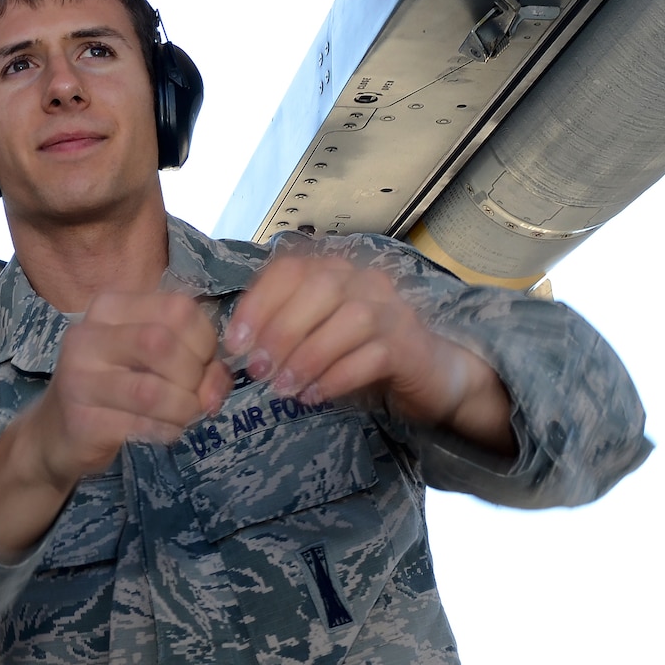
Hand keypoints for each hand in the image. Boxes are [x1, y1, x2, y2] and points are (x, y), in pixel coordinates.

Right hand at [0, 291, 230, 561]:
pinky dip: (167, 430)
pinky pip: (140, 425)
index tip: (206, 364)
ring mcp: (78, 378)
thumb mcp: (149, 359)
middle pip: (162, 343)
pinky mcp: (81, 420)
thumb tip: (219, 379)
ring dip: (184, 408)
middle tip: (199, 396)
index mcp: (110, 308)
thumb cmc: (114, 388)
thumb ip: (191, 356)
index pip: (177, 308)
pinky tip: (166, 431)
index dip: (207, 339)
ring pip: (152, 390)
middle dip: (195, 375)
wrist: (57, 434)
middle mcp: (87, 335)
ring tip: (186, 416)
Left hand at [224, 251, 515, 454]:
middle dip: (280, 331)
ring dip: (308, 357)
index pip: (291, 268)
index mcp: (334, 271)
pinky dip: (337, 377)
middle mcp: (364, 280)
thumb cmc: (360, 352)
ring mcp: (390, 309)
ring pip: (347, 321)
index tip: (235, 343)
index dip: (258, 303)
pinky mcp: (409, 344)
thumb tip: (237, 346)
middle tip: (257, 370)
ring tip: (282, 388)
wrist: (429, 373)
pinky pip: (371, 356)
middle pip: (319, 289)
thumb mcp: (317, 334)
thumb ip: (283, 328)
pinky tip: (314, 396)